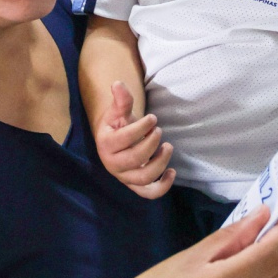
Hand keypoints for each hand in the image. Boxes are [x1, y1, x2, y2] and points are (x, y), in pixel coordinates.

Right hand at [94, 81, 174, 198]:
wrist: (113, 141)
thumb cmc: (117, 124)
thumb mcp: (118, 111)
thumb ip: (121, 99)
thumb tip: (118, 84)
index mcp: (105, 144)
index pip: (124, 138)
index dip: (142, 127)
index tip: (153, 118)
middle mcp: (112, 164)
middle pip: (136, 159)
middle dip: (151, 143)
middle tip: (159, 130)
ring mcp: (124, 177)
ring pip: (144, 177)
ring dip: (160, 162)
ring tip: (168, 146)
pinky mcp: (135, 185)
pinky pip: (149, 193)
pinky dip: (163, 186)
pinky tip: (172, 171)